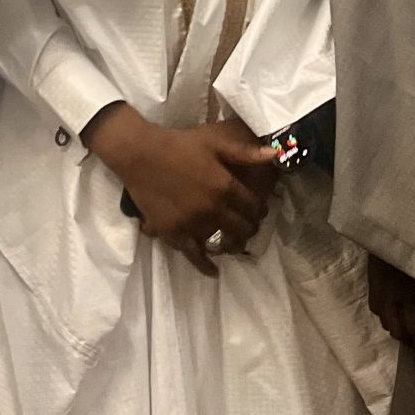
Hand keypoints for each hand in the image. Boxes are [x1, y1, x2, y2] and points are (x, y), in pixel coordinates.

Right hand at [84, 106, 282, 271]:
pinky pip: (193, 255)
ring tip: (235, 244)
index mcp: (225, 186)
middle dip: (249, 228)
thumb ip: (244, 152)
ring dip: (232, 245)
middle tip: (249, 227)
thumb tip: (274, 154)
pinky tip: (213, 272)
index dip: (259, 209)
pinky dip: (205, 265)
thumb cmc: (179, 144)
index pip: (253, 206)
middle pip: (241, 228)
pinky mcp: (173, 233)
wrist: (140, 155)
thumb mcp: (214, 142)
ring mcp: (192, 224)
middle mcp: (212, 209)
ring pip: (221, 243)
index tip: (259, 210)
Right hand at [368, 257, 414, 351]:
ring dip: (397, 329)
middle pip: (398, 333)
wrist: (390, 232)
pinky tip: (394, 311)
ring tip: (407, 327)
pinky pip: (377, 311)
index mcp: (411, 301)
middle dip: (409, 340)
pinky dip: (387, 317)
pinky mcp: (371, 288)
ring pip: (386, 324)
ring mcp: (379, 297)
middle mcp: (392, 304)